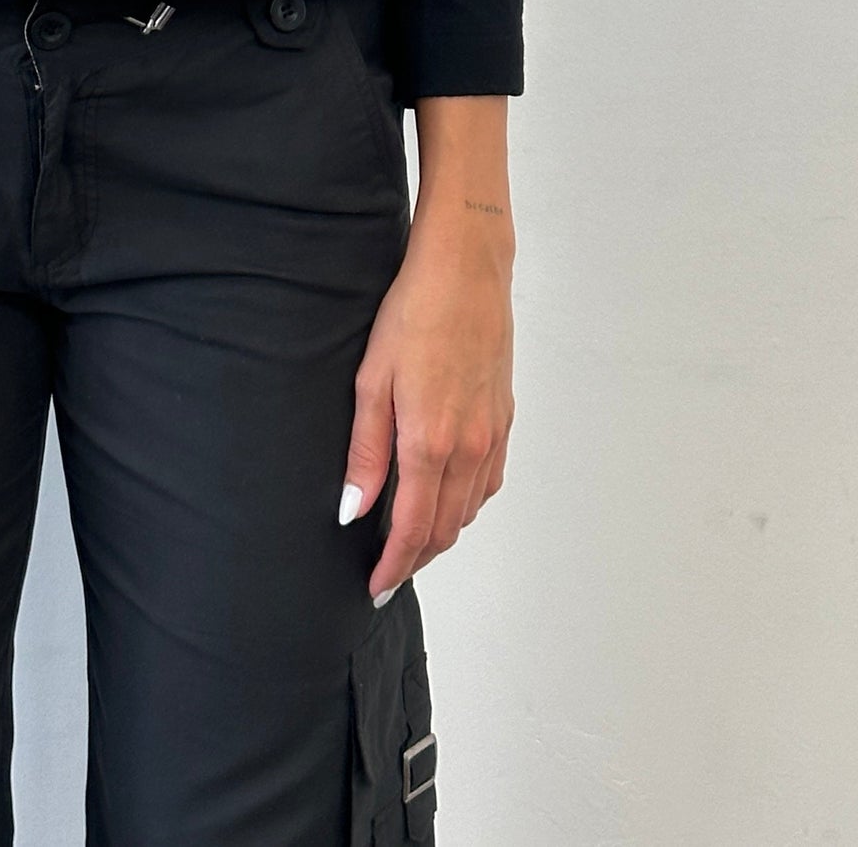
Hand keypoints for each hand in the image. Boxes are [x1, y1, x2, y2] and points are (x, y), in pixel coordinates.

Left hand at [339, 201, 514, 600]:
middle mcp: (469, 448)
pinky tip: (445, 496)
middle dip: (415, 558)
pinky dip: (465, 503)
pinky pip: (487, 482)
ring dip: (440, 532)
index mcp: (430, 442)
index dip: (393, 566)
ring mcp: (492, 435)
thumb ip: (365, 453)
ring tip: (409, 540)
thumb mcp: (371, 380)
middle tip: (386, 572)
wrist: (467, 271)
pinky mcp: (504, 419)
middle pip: (445, 529)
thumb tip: (353, 511)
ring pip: (469, 509)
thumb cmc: (413, 315)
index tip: (374, 587)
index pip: (412, 529)